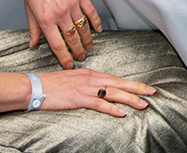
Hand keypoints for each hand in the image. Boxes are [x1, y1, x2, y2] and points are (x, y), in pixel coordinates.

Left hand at [19, 0, 100, 68]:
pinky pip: (90, 12)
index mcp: (45, 18)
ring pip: (83, 27)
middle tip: (81, 58)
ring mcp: (72, 4)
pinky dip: (95, 22)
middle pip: (72, 38)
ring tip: (89, 47)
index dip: (64, 57)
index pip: (57, 44)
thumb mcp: (27, 6)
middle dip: (78, 51)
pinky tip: (97, 29)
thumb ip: (33, 27)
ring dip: (87, 40)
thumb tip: (34, 42)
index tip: (68, 64)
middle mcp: (60, 13)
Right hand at [39, 67, 156, 115]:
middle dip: (137, 88)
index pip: (115, 79)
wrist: (34, 86)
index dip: (131, 83)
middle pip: (118, 83)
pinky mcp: (78, 99)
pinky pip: (98, 104)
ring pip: (113, 93)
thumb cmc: (50, 85)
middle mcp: (90, 79)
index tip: (144, 87)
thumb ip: (85, 83)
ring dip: (129, 98)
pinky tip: (121, 112)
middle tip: (152, 92)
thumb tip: (97, 89)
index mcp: (89, 74)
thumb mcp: (72, 80)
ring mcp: (85, 88)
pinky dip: (111, 108)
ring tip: (143, 103)